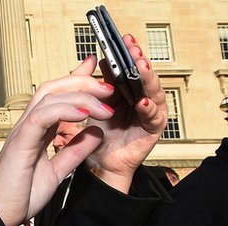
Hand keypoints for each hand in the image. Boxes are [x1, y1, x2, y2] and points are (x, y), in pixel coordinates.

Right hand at [0, 37, 165, 225]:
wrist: (0, 216)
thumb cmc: (21, 196)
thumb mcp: (57, 172)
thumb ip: (74, 152)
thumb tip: (96, 134)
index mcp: (34, 132)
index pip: (55, 97)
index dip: (76, 82)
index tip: (99, 74)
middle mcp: (26, 127)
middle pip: (52, 88)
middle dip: (82, 81)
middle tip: (109, 86)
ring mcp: (22, 132)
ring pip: (48, 96)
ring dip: (80, 95)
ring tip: (105, 103)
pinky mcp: (20, 143)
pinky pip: (43, 116)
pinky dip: (65, 110)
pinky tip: (85, 115)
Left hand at [84, 35, 167, 190]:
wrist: (98, 163)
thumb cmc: (98, 135)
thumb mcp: (93, 104)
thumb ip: (93, 83)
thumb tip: (94, 58)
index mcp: (128, 91)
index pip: (131, 68)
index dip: (129, 54)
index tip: (123, 40)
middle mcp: (142, 98)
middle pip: (144, 76)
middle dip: (139, 61)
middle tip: (133, 49)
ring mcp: (150, 113)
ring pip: (152, 92)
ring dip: (147, 79)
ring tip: (141, 68)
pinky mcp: (153, 129)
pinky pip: (153, 117)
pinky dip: (148, 109)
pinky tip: (142, 102)